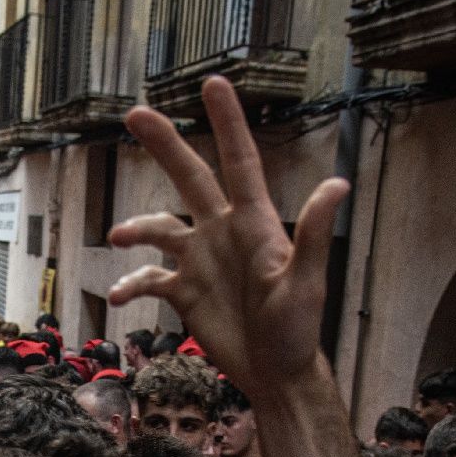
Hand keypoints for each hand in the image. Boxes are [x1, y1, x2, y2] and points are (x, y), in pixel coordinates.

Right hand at [109, 76, 348, 387]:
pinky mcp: (184, 292)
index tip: (213, 84)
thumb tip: (338, 184)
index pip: (238, 162)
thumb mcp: (306, 283)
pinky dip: (131, 284)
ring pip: (160, 229)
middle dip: (164, 145)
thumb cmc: (297, 330)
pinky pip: (149, 279)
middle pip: (189, 178)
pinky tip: (118, 297)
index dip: (227, 122)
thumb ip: (315, 234)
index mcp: (252, 224)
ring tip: (117, 237)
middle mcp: (222, 233)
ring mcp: (201, 261)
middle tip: (134, 114)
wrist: (275, 372)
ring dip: (136, 229)